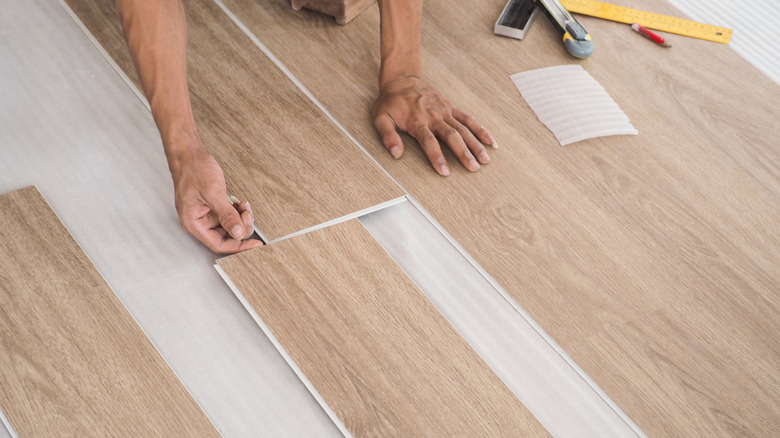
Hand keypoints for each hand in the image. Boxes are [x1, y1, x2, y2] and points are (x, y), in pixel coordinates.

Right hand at [170, 148, 262, 253]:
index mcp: (193, 222)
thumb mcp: (213, 192)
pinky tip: (241, 204)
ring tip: (245, 207)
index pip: (219, 244)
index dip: (238, 246)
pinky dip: (237, 211)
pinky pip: (228, 215)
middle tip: (248, 215)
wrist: (189, 154)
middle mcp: (198, 221)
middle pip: (225, 237)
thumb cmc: (193, 170)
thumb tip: (238, 233)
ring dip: (241, 218)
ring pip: (229, 226)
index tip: (255, 244)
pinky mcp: (212, 207)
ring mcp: (205, 214)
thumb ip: (227, 215)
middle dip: (241, 228)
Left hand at [372, 76, 495, 175]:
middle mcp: (434, 116)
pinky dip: (480, 129)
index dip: (437, 157)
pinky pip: (468, 118)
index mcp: (417, 121)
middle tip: (473, 168)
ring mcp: (445, 111)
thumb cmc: (390, 102)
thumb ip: (388, 136)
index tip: (445, 172)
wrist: (402, 80)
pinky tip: (490, 141)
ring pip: (463, 129)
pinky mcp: (451, 107)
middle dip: (463, 153)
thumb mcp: (381, 118)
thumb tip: (396, 154)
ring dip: (475, 144)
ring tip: (485, 159)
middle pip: (451, 136)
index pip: (429, 142)